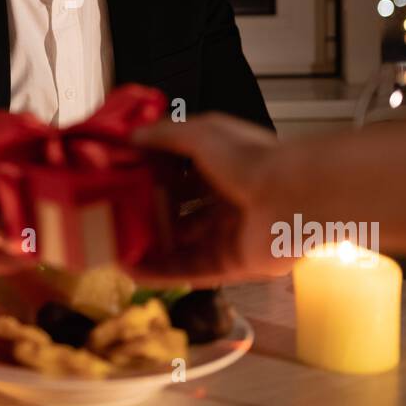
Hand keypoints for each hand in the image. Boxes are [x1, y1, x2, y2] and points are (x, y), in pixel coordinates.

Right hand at [129, 113, 295, 286]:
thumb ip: (165, 135)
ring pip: (182, 245)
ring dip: (150, 248)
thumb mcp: (201, 134)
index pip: (181, 175)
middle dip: (149, 216)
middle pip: (180, 213)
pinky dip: (161, 272)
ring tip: (114, 249)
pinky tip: (132, 271)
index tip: (123, 182)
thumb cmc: (252, 159)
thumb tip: (131, 137)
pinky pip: (191, 271)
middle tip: (114, 219)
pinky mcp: (231, 264)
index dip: (152, 178)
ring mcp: (229, 235)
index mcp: (223, 167)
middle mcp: (227, 201)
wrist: (291, 197)